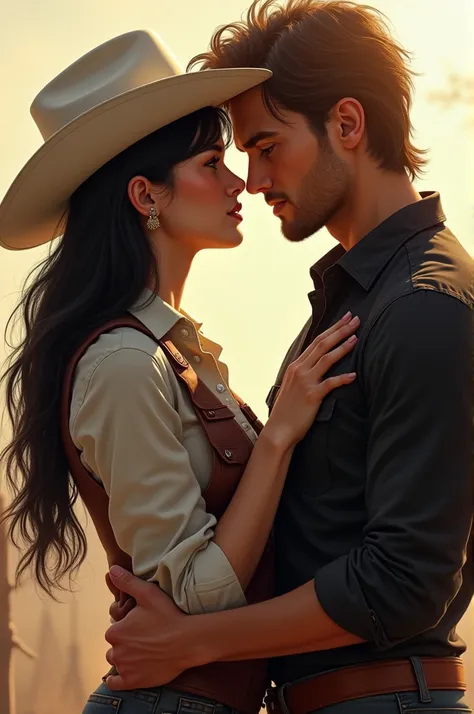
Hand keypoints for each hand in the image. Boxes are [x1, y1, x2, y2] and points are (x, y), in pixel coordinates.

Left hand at [104, 566, 190, 689]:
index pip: (115, 630)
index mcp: (115, 631)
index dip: (127, 627)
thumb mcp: (148, 594)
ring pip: (117, 662)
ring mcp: (124, 669)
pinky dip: (117, 679)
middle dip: (126, 642)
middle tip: (145, 638)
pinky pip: (115, 683)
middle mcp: (115, 651)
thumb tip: (111, 569)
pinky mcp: (133, 682)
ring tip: (143, 652)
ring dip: (125, 658)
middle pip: (115, 646)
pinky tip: (124, 674)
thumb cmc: (168, 616)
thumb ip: (127, 582)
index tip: (142, 625)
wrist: (188, 641)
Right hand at [265, 312, 358, 448]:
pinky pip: (330, 383)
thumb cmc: (287, 411)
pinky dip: (343, 378)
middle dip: (340, 330)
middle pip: (322, 344)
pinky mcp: (312, 396)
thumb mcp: (292, 386)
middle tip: (354, 319)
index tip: (345, 319)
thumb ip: (303, 374)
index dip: (332, 329)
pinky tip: (354, 375)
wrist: (279, 430)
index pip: (316, 342)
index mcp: (295, 366)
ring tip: (356, 338)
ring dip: (342, 347)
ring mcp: (305, 382)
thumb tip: (316, 367)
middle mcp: (299, 370)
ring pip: (326, 359)